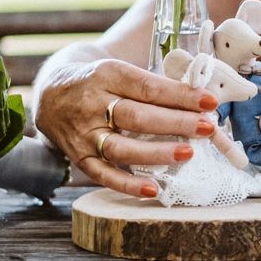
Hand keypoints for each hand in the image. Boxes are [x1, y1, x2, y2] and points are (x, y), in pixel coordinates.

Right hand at [33, 58, 220, 195]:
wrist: (51, 94)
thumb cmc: (99, 82)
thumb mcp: (119, 71)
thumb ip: (153, 85)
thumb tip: (199, 101)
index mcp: (107, 75)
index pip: (147, 86)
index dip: (179, 95)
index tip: (209, 102)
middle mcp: (92, 104)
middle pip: (136, 116)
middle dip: (175, 122)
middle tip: (206, 127)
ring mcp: (84, 133)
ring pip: (121, 146)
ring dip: (156, 152)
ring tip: (187, 153)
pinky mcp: (79, 157)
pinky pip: (103, 174)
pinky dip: (127, 184)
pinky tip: (153, 189)